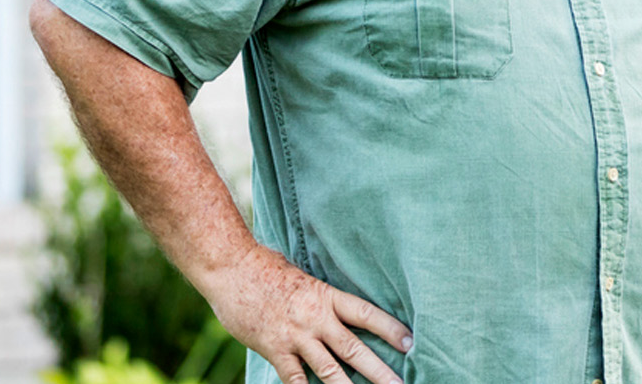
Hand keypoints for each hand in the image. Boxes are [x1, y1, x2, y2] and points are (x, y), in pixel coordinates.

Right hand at [204, 244, 413, 383]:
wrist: (231, 269)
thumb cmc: (266, 268)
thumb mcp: (303, 277)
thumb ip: (322, 297)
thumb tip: (339, 308)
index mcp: (326, 296)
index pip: (366, 314)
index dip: (389, 329)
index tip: (410, 342)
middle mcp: (316, 319)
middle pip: (354, 349)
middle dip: (379, 371)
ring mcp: (296, 337)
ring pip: (329, 370)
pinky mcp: (275, 351)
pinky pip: (295, 379)